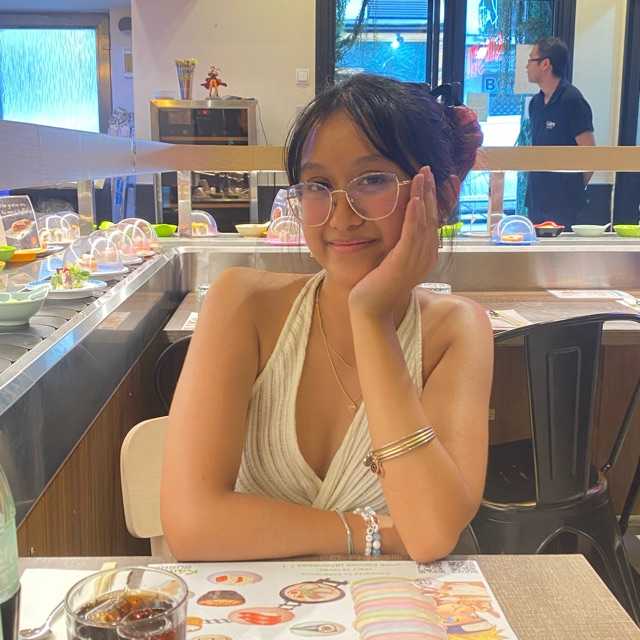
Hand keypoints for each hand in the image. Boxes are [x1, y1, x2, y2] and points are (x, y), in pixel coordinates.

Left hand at [348, 166, 438, 318]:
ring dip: (423, 196)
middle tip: (428, 169)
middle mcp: (426, 256)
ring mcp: (417, 260)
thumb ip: (401, 246)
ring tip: (422, 175)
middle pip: (431, 217)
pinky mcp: (403, 262)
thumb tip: (402, 229)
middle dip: (430, 191)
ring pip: (423, 221)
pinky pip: (411, 234)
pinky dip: (413, 215)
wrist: (370, 309)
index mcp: (426, 255)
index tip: (433, 179)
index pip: (432, 221)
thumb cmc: (378, 286)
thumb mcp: (394, 261)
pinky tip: (414, 199)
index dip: (433, 198)